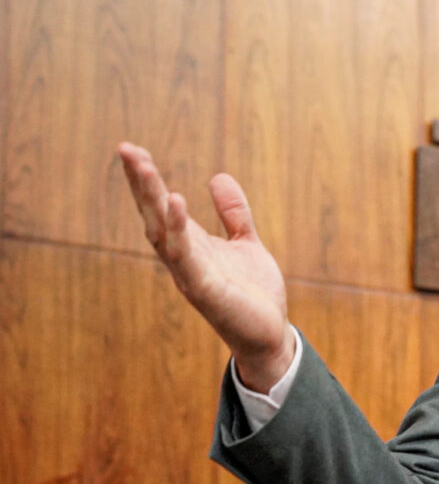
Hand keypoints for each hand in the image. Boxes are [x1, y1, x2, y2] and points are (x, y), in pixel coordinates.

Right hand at [118, 142, 295, 392]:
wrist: (269, 334)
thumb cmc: (253, 292)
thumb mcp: (245, 243)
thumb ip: (233, 213)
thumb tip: (218, 177)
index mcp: (191, 244)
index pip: (161, 206)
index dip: (147, 180)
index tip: (131, 149)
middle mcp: (183, 257)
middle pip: (154, 214)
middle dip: (140, 183)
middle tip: (126, 149)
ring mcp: (190, 273)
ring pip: (161, 231)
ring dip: (152, 199)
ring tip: (143, 166)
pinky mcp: (204, 290)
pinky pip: (185, 256)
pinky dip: (177, 229)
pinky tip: (176, 202)